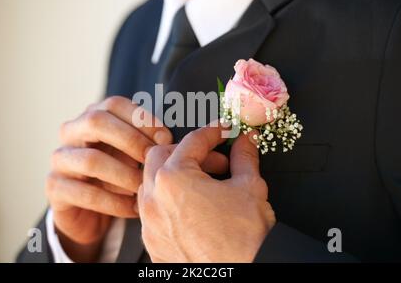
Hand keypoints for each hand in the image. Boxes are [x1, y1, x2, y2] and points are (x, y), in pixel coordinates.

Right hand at [46, 96, 172, 261]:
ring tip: (143, 188)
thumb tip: (221, 156)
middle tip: (153, 161)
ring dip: (123, 174)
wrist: (92, 208)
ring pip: (88, 159)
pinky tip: (132, 208)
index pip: (115, 103)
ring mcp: (60, 158)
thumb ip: (177, 154)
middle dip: (130, 141)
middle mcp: (73, 131)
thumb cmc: (124, 174)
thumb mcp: (147, 159)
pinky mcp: (55, 187)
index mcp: (96, 115)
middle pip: (96, 121)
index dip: (142, 118)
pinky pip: (82, 191)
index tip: (166, 138)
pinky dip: (112, 201)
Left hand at [138, 125, 275, 262]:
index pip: (192, 141)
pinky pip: (152, 212)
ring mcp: (150, 224)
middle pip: (160, 156)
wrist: (243, 275)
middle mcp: (154, 200)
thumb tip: (246, 142)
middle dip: (188, 152)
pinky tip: (191, 207)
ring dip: (174, 176)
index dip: (213, 133)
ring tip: (202, 184)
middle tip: (214, 160)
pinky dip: (168, 202)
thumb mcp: (250, 187)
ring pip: (151, 184)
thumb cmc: (244, 240)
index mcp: (174, 179)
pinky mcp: (153, 242)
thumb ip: (245, 158)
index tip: (222, 132)